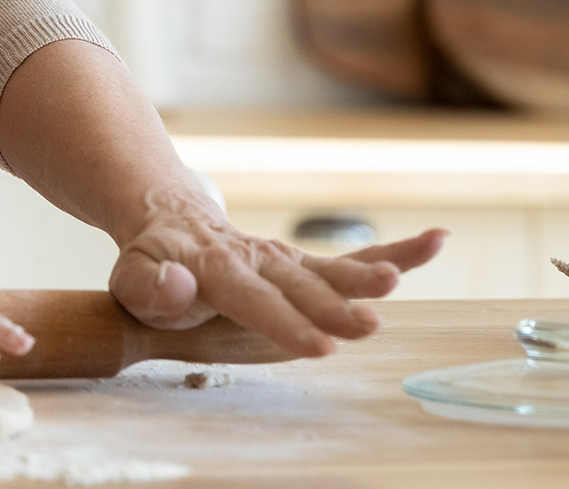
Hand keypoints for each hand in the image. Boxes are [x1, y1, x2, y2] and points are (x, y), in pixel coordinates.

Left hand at [107, 193, 444, 355]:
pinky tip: (437, 241)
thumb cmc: (150, 265)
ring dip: (368, 275)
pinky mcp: (306, 263)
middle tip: (368, 325)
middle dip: (334, 306)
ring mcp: (286, 258)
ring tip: (400, 280)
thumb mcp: (131, 279)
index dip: (285, 322)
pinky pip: (354, 257)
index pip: (252, 298)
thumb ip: (148, 288)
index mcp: (214, 265)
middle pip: (301, 285)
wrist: (169, 223)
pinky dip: (397, 252)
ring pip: (334, 268)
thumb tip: (175, 286)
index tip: (319, 345)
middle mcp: (258, 257)